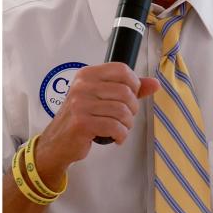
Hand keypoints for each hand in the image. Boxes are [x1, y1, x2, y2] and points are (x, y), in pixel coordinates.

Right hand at [34, 62, 159, 182]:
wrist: (57, 142)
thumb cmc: (82, 117)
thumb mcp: (103, 98)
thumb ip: (130, 89)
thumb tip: (155, 84)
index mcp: (87, 75)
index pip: (122, 70)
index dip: (134, 84)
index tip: (132, 96)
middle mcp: (82, 86)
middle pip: (125, 92)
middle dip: (132, 109)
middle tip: (125, 118)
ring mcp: (80, 104)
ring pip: (122, 111)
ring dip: (127, 124)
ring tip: (120, 128)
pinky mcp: (81, 123)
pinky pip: (115, 126)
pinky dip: (121, 135)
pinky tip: (116, 138)